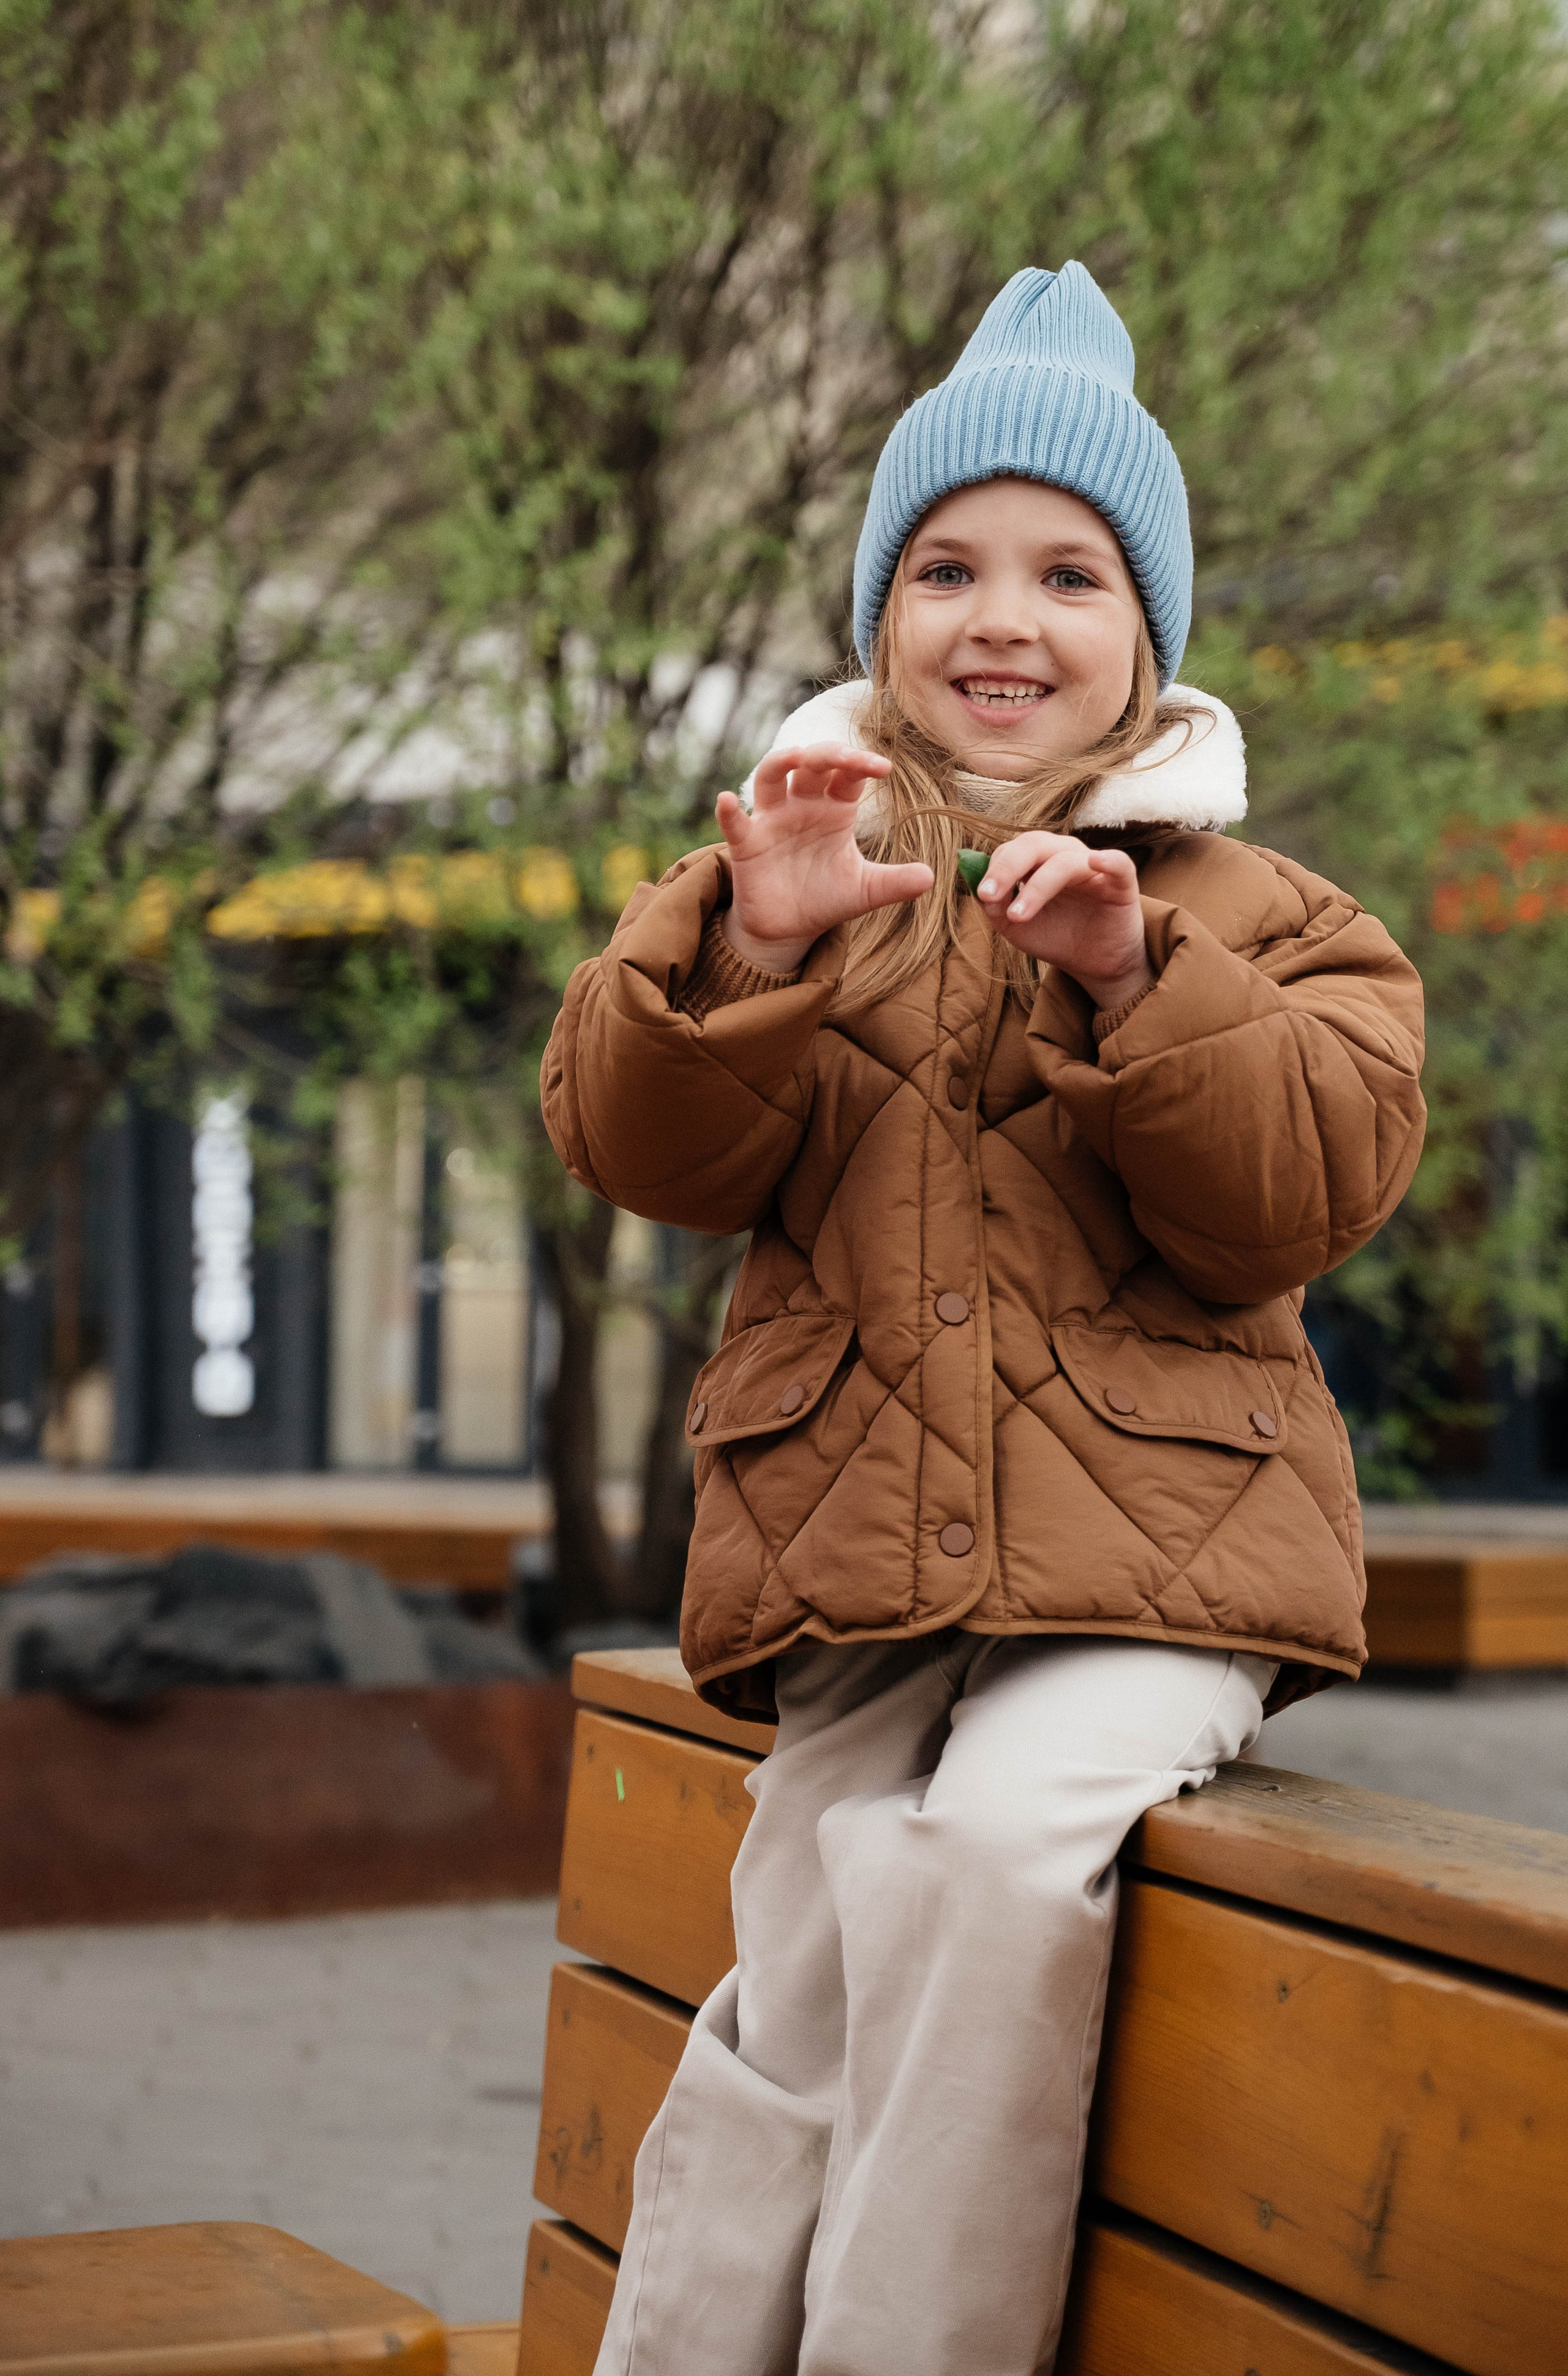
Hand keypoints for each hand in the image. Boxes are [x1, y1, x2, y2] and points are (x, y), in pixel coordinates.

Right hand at [716, 742, 933, 970]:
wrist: (790, 929)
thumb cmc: (827, 897)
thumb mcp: (866, 891)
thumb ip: (895, 882)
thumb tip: (931, 877)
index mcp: (835, 808)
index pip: (849, 774)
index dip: (863, 764)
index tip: (884, 769)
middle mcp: (803, 804)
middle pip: (813, 763)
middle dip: (829, 753)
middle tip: (847, 757)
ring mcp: (772, 820)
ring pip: (771, 776)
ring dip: (781, 761)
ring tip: (796, 756)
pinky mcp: (747, 844)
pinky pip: (735, 823)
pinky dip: (729, 810)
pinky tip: (727, 800)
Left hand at [975, 832, 1152, 1009]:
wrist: (1094, 963)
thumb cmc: (1055, 937)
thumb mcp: (1018, 928)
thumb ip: (997, 909)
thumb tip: (982, 893)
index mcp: (1037, 861)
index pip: (1012, 851)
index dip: (995, 869)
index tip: (982, 895)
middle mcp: (1064, 856)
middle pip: (1034, 845)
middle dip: (1008, 868)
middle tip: (990, 895)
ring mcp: (1093, 867)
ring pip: (1065, 861)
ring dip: (1038, 886)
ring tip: (1019, 915)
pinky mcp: (1122, 882)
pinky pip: (1119, 863)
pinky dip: (1108, 860)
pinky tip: (1096, 862)